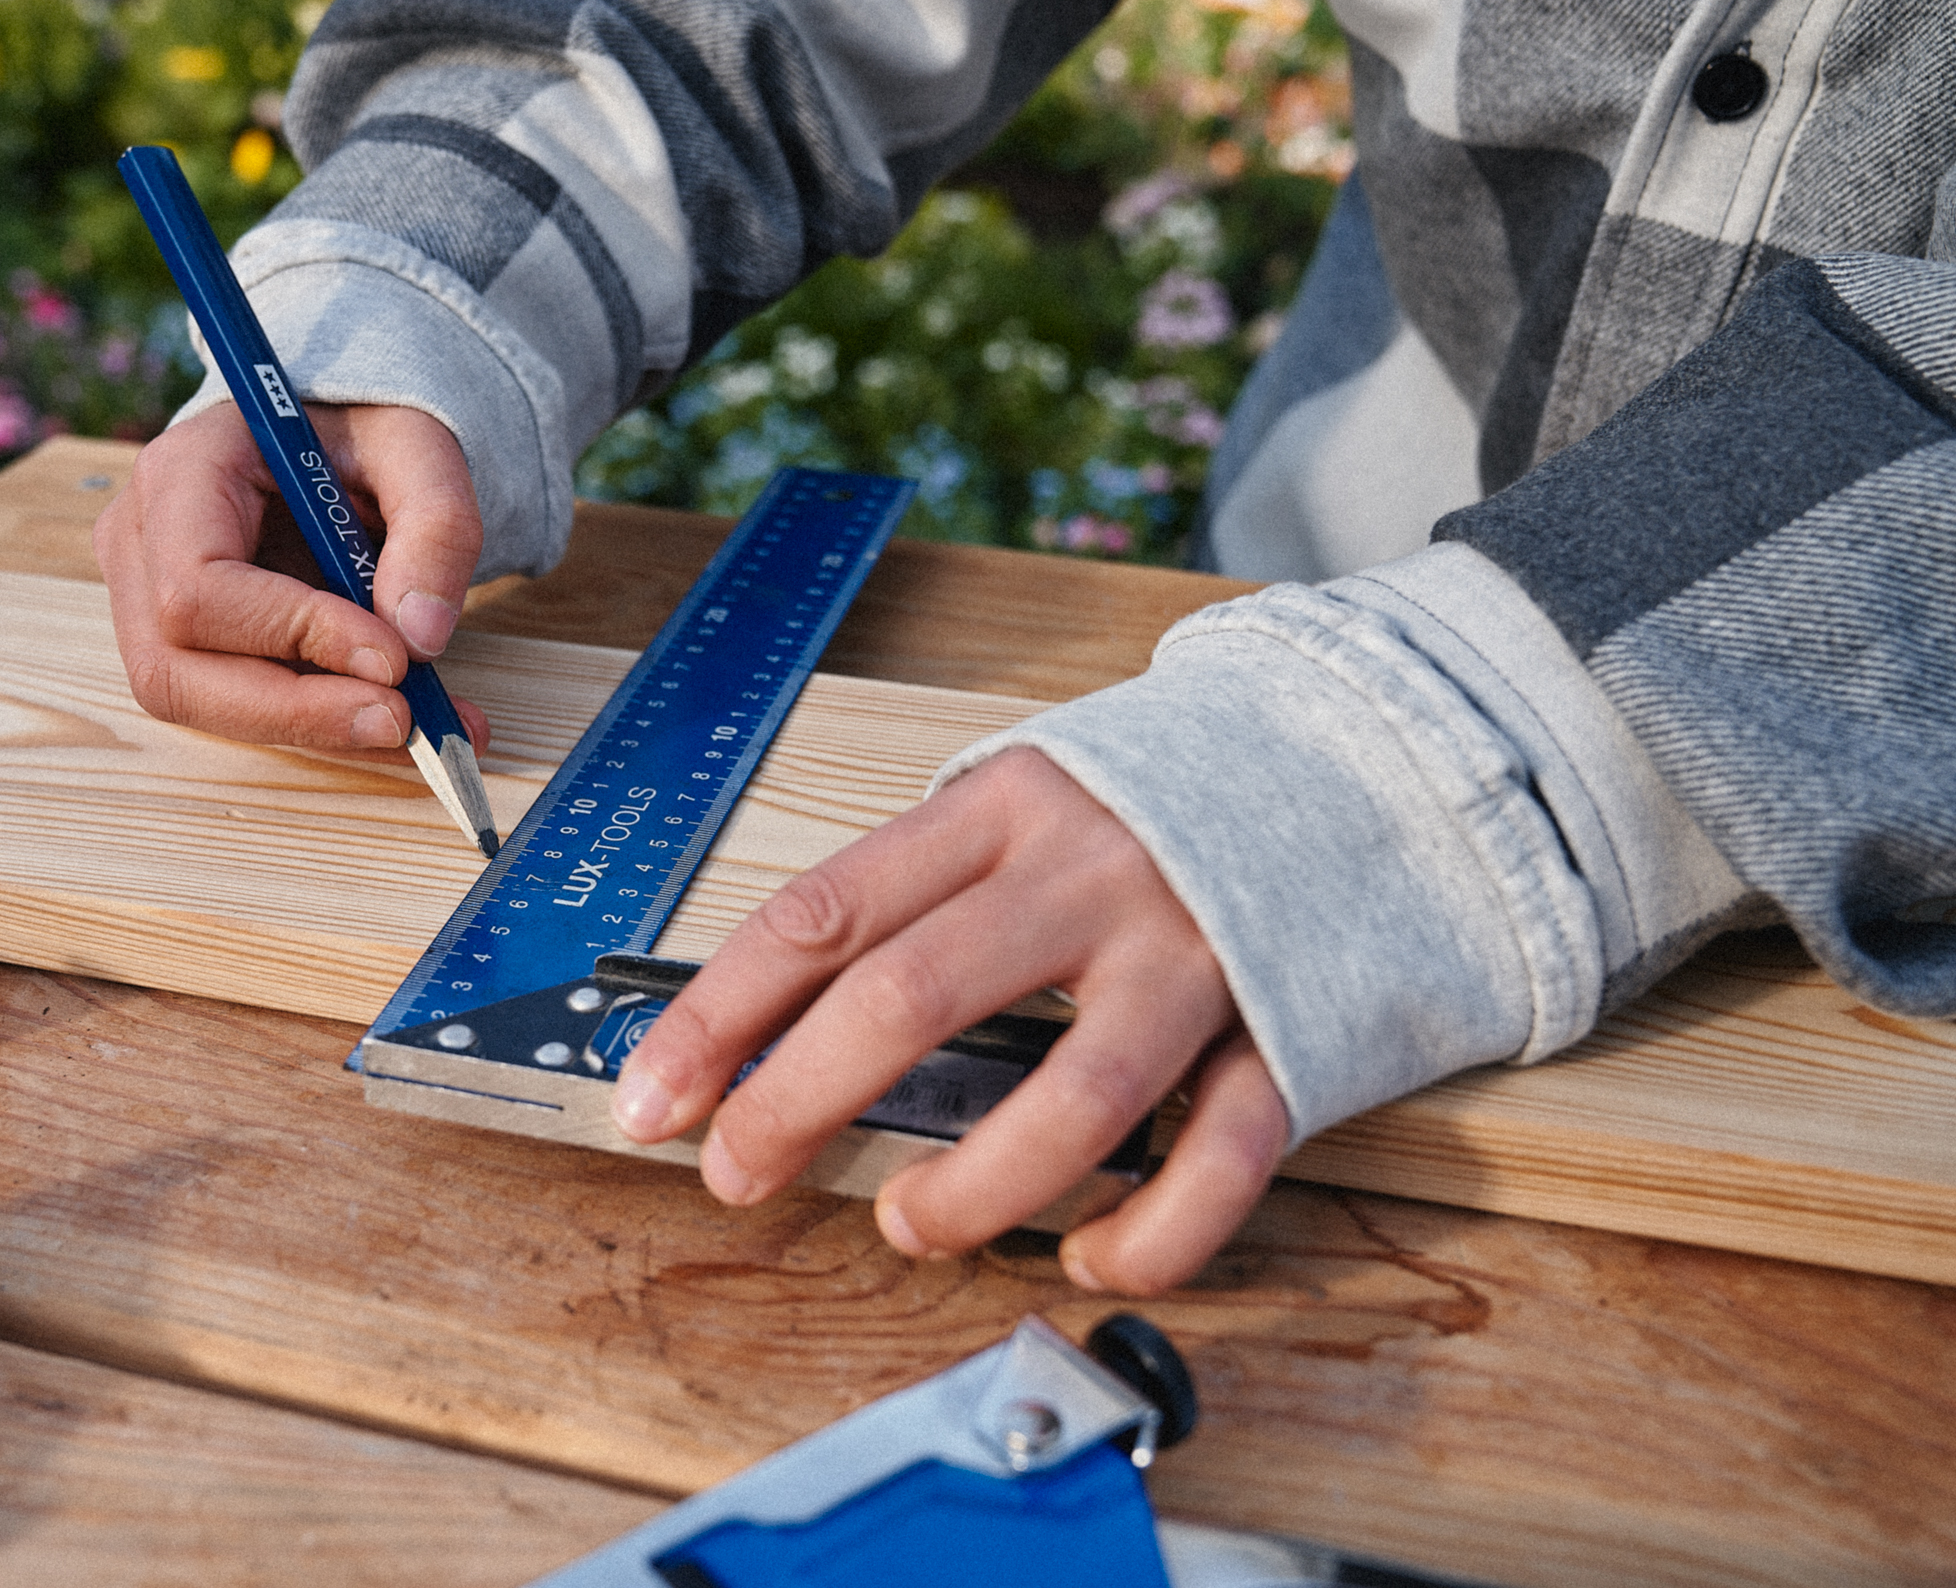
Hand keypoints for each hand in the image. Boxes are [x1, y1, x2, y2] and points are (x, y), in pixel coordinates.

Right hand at [94, 398, 488, 751]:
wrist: (338, 432)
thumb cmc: (363, 425)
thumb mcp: (419, 444)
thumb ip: (435, 524)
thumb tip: (421, 636)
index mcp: (179, 472)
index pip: (196, 586)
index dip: (291, 634)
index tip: (392, 658)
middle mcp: (140, 542)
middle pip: (175, 670)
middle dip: (296, 711)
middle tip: (404, 722)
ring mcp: (148, 599)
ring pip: (202, 704)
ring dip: (316, 729)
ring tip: (422, 725)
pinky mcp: (186, 643)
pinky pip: (238, 706)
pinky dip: (324, 723)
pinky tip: (400, 718)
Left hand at [609, 747, 1289, 1294]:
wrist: (1354, 752)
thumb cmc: (1147, 804)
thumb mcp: (1015, 805)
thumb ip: (920, 892)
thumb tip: (774, 1018)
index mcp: (999, 809)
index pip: (822, 913)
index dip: (720, 1016)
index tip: (652, 1097)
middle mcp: (1086, 876)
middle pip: (912, 997)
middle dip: (799, 1101)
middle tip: (741, 1171)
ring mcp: (1189, 955)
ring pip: (1070, 1100)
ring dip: (970, 1189)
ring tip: (907, 1222)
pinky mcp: (1283, 1030)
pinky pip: (1215, 1163)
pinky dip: (1145, 1235)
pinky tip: (1087, 1253)